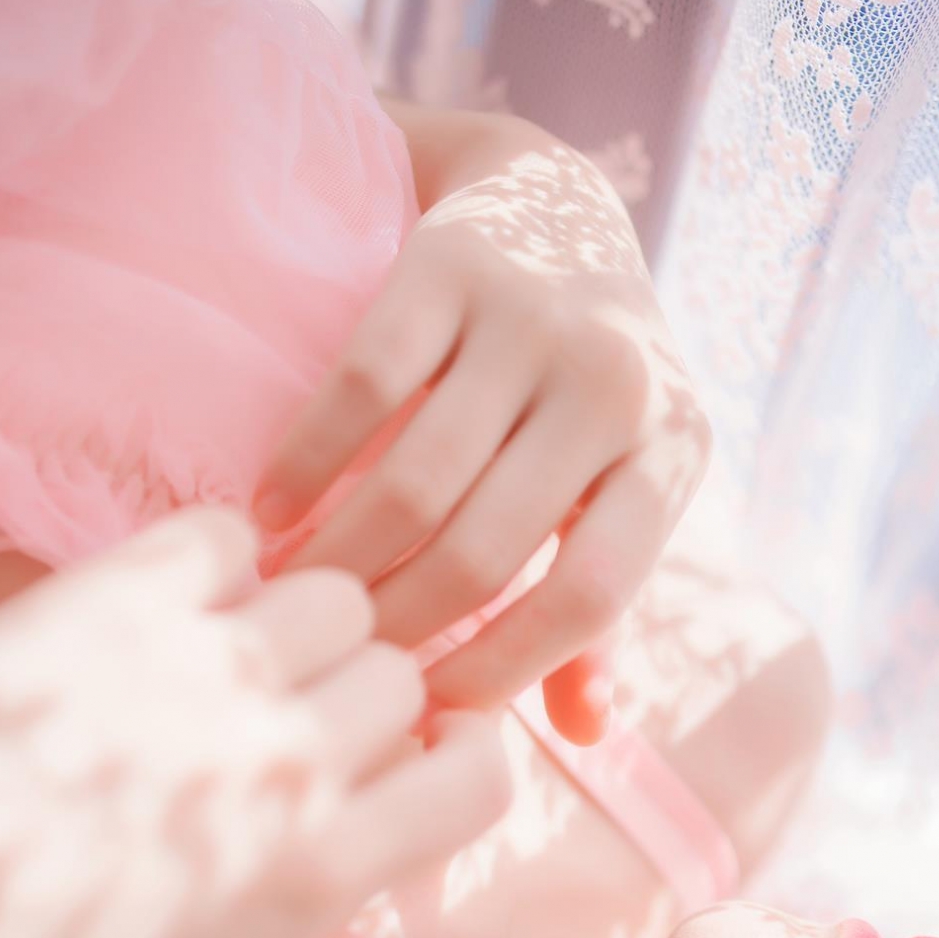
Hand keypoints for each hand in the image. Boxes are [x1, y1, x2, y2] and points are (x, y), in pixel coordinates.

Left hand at [0, 511, 510, 937]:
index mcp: (309, 875)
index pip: (479, 776)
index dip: (454, 770)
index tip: (399, 779)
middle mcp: (281, 760)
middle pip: (408, 674)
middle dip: (367, 703)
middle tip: (286, 729)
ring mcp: (203, 665)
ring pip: (338, 594)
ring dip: (304, 629)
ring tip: (232, 664)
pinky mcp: (117, 594)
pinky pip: (231, 535)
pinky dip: (223, 565)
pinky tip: (175, 612)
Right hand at [255, 115, 710, 741]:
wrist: (558, 203)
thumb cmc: (584, 391)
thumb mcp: (622, 487)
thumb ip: (600, 608)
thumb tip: (581, 734)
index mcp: (672, 454)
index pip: (589, 597)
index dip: (502, 670)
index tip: (425, 709)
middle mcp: (615, 385)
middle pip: (486, 551)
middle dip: (396, 625)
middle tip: (335, 661)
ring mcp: (534, 319)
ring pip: (417, 481)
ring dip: (338, 559)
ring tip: (290, 599)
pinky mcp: (451, 266)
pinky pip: (361, 386)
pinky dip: (303, 464)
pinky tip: (265, 512)